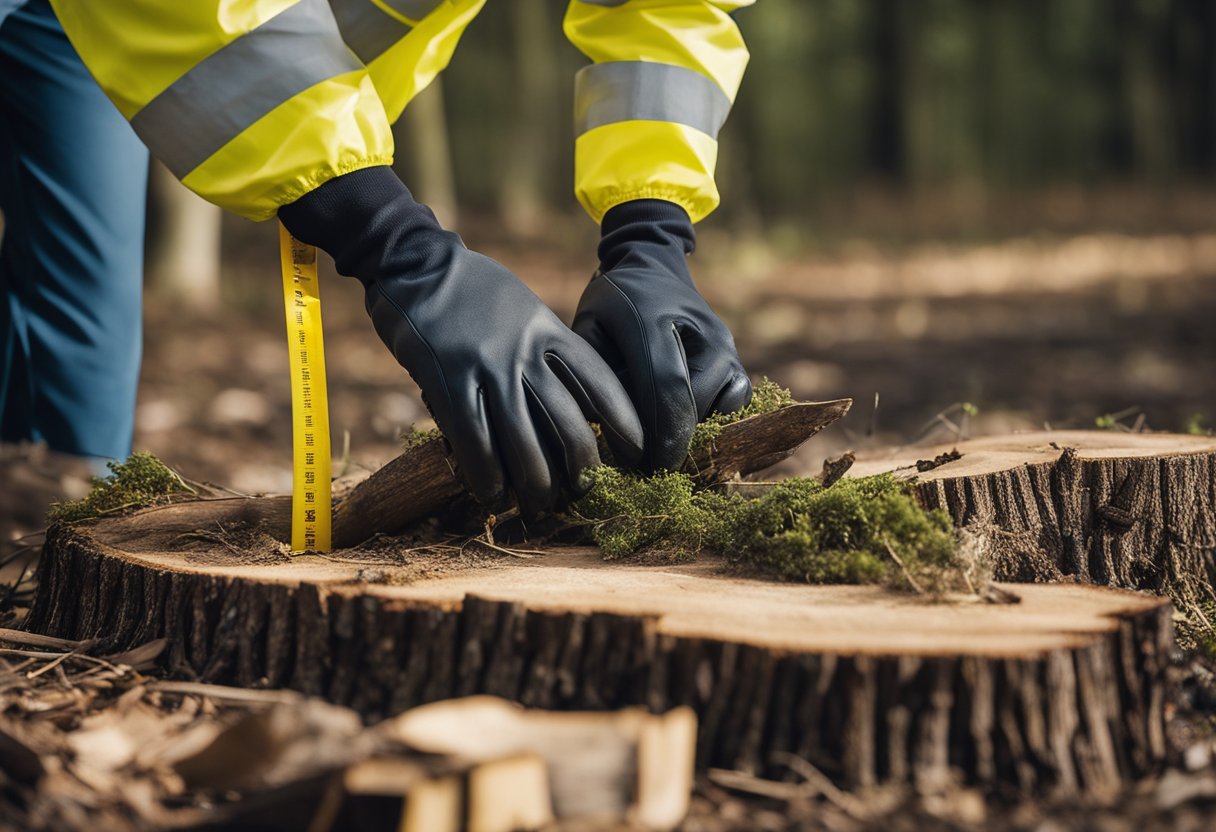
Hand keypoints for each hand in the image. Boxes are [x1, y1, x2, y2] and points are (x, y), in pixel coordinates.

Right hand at [280, 167, 642, 514]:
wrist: (415, 263)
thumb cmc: (474, 291)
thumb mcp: (527, 311)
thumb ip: (550, 351)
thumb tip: (576, 403)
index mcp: (551, 333)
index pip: (603, 386)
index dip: (627, 426)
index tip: (639, 454)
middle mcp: (527, 354)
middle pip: (570, 427)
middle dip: (580, 472)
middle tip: (579, 494)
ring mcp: (487, 369)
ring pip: (525, 445)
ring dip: (535, 487)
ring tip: (538, 507)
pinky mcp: (447, 383)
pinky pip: (475, 443)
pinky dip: (486, 477)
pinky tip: (491, 495)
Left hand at [573, 199, 750, 471]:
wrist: (653, 266)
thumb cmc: (612, 304)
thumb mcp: (589, 326)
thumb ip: (594, 374)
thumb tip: (602, 430)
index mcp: (653, 318)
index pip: (665, 386)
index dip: (658, 433)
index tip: (643, 467)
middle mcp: (700, 332)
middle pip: (696, 403)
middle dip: (674, 445)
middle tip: (649, 470)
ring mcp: (725, 346)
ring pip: (721, 408)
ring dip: (695, 435)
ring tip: (665, 449)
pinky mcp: (737, 359)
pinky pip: (735, 403)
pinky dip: (716, 423)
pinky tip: (687, 431)